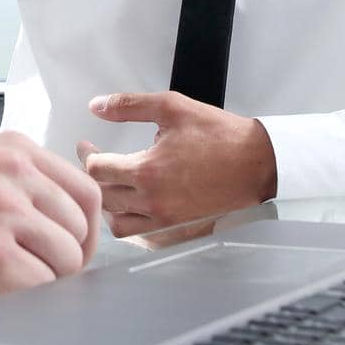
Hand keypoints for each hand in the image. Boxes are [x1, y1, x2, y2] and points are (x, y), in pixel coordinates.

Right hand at [0, 131, 101, 306]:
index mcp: (13, 148)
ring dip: (47, 279)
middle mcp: (13, 173)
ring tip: (10, 278)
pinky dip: (26, 299)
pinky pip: (41, 288)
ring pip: (68, 260)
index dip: (85, 226)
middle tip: (41, 270)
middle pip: (82, 227)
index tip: (72, 244)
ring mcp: (4, 213)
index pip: (85, 188)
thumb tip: (66, 214)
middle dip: (69, 257)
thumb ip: (20, 179)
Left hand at [75, 91, 276, 237]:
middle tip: (94, 161)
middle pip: (103, 198)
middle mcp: (154, 203)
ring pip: (118, 226)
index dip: (86, 156)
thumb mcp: (172, 107)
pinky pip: (143, 239)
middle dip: (94, 177)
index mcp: (149, 171)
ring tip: (111, 186)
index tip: (87, 146)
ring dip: (109, 206)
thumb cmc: (220, 136)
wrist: (257, 163)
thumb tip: (96, 106)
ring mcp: (167, 223)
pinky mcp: (180, 233)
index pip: (97, 171)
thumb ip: (129, 105)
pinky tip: (133, 208)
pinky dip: (132, 225)